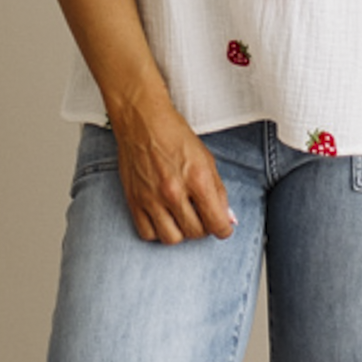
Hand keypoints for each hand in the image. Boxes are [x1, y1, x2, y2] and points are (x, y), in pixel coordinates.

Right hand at [111, 100, 235, 243]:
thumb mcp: (206, 160)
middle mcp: (173, 191)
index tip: (223, 227)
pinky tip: (163, 218)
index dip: (224, 230)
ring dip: (181, 232)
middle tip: (202, 216)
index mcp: (197, 179)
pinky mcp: (134, 200)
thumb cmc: (174, 136)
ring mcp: (151, 198)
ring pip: (172, 239)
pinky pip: (147, 233)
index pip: (216, 223)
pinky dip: (158, 231)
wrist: (142, 122)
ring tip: (182, 218)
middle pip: (196, 233)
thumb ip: (218, 192)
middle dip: (204, 228)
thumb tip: (227, 218)